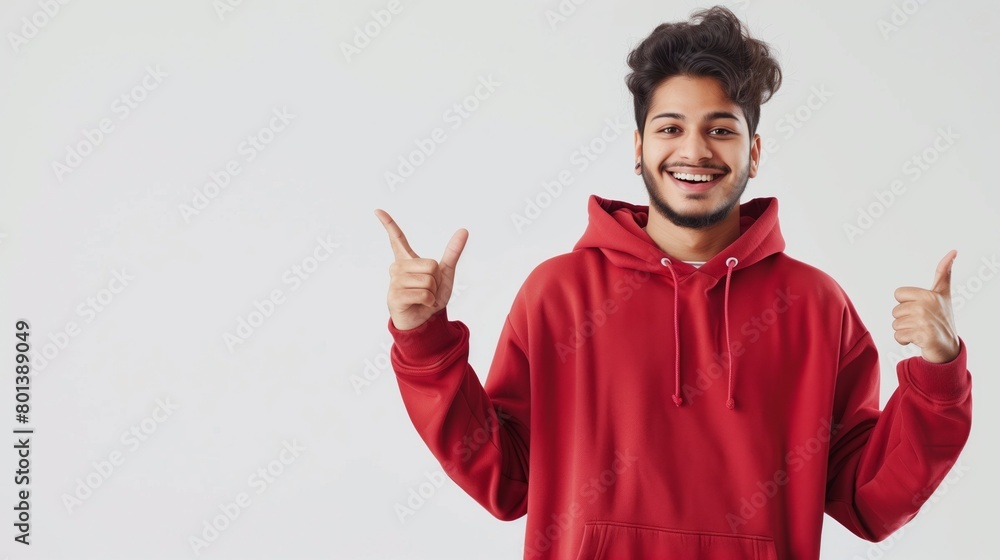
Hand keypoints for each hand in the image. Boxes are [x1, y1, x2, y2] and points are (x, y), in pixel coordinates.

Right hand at [375, 208, 467, 330]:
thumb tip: (464, 230)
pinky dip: (428, 302)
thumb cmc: (430, 296)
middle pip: (431, 265)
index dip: (388, 223)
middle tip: (428, 290)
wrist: (424, 321)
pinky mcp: (395, 296)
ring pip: (428, 281)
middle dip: (436, 280)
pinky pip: (423, 294)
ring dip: (433, 293)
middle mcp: (398, 267)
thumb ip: (453, 251)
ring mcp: (394, 281)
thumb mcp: (445, 273)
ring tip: (423, 298)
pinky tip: (419, 305)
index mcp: (407, 259)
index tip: (378, 210)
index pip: (397, 238)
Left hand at [892, 250, 960, 363]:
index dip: (905, 303)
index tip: (920, 307)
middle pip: (895, 310)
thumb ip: (944, 272)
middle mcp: (927, 306)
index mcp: (929, 294)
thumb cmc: (942, 318)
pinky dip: (904, 341)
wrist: (948, 347)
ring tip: (919, 330)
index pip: (898, 294)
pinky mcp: (922, 336)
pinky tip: (917, 340)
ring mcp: (925, 321)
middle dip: (904, 318)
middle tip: (920, 322)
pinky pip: (898, 336)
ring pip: (895, 324)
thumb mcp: (943, 293)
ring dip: (904, 330)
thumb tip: (953, 251)